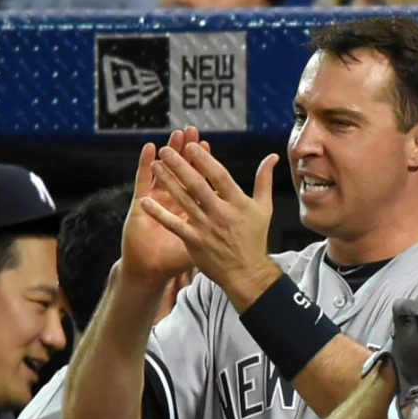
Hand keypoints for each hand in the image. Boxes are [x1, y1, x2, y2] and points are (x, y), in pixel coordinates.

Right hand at [121, 129, 208, 288]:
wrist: (152, 271)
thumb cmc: (180, 259)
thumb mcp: (205, 241)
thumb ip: (220, 229)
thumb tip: (243, 219)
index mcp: (192, 207)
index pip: (199, 179)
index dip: (202, 163)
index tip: (206, 144)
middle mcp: (174, 201)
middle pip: (180, 171)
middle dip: (185, 152)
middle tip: (188, 131)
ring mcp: (156, 202)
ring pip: (162, 173)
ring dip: (167, 155)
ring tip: (171, 135)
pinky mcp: (140, 206)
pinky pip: (143, 184)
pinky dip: (144, 168)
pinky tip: (149, 153)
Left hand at [143, 146, 280, 308]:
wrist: (247, 272)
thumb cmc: (255, 238)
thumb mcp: (264, 208)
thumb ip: (265, 180)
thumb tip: (272, 157)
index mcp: (239, 203)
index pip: (220, 176)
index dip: (205, 160)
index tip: (192, 146)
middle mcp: (222, 213)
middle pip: (198, 185)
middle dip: (180, 166)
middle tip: (167, 151)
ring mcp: (207, 228)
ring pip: (183, 200)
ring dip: (168, 182)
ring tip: (155, 165)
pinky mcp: (195, 242)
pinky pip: (174, 225)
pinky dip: (159, 214)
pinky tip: (144, 202)